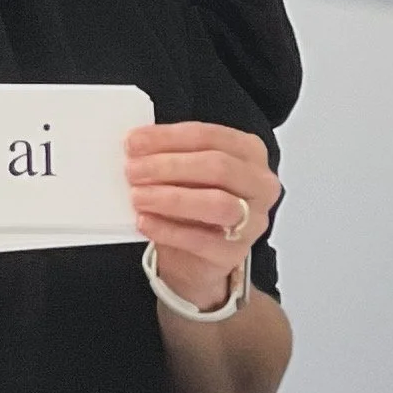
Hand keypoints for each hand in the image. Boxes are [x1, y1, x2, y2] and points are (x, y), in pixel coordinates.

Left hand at [126, 122, 278, 311]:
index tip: (134, 142)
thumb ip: (170, 157)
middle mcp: (259, 184)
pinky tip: (145, 222)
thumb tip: (136, 148)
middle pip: (218, 167)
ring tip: (137, 197)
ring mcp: (252, 220)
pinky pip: (201, 241)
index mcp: (250, 152)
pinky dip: (168, 230)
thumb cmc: (193, 205)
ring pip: (216, 204)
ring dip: (171, 198)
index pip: (211, 136)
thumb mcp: (187, 173)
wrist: (198, 256)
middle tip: (132, 170)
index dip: (169, 137)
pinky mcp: (234, 253)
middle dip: (169, 166)